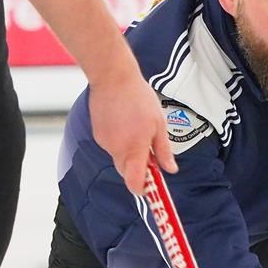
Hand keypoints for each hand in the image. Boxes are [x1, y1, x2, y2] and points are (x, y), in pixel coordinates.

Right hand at [88, 68, 176, 195]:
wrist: (112, 78)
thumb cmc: (138, 97)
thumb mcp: (159, 124)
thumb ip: (163, 150)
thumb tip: (170, 169)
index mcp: (134, 148)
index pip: (134, 182)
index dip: (142, 189)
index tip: (151, 189)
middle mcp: (116, 149)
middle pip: (127, 173)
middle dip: (138, 169)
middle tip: (150, 153)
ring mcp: (104, 142)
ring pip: (119, 158)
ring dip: (129, 152)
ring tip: (137, 129)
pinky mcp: (98, 135)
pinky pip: (111, 147)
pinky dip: (120, 142)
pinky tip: (125, 123)